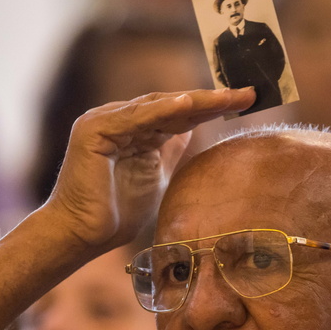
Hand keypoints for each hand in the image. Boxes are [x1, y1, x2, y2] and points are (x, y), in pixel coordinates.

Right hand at [46, 89, 254, 249]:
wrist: (82, 236)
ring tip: (227, 97)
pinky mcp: (93, 130)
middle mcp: (117, 118)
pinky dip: (161, 111)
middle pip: (171, 104)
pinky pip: (134, 118)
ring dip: (195, 101)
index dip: (211, 107)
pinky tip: (188, 104)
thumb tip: (192, 128)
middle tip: (248, 93)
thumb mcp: (156, 176)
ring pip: (157, 107)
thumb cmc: (116, 213)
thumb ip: (170, 151)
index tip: (247, 101)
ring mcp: (103, 121)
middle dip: (210, 100)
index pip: (177, 113)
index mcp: (132, 128)